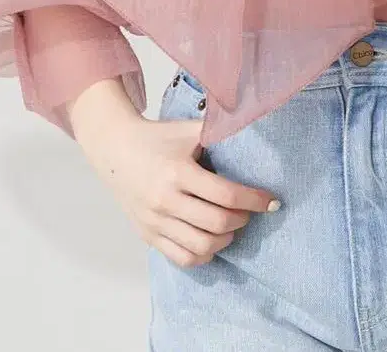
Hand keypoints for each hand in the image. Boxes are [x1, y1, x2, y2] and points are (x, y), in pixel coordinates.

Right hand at [69, 79, 280, 268]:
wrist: (115, 149)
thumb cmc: (157, 137)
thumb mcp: (188, 129)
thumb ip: (219, 131)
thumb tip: (254, 129)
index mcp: (178, 171)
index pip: (226, 194)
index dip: (255, 200)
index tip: (272, 201)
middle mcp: (165, 200)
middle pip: (217, 223)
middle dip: (243, 219)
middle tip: (249, 210)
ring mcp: (155, 221)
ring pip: (202, 246)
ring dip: (226, 239)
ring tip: (232, 225)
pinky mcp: (147, 235)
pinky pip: (182, 258)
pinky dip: (203, 255)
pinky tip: (213, 240)